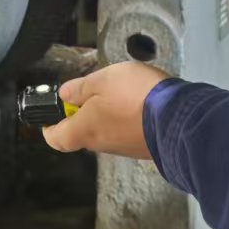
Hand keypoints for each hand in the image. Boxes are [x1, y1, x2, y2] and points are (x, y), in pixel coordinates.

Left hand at [41, 62, 168, 158]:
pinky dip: (127, 119)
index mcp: (84, 130)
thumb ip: (79, 88)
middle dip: (82, 115)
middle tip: (89, 93)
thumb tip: (64, 95)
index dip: (49, 128)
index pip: (56, 139)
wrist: (180, 118)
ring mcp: (124, 147)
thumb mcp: (101, 81)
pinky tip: (138, 102)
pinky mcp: (144, 146)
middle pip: (82, 134)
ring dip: (107, 115)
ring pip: (106, 132)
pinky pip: (127, 132)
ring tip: (119, 92)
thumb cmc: (135, 97)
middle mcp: (102, 144)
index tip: (49, 117)